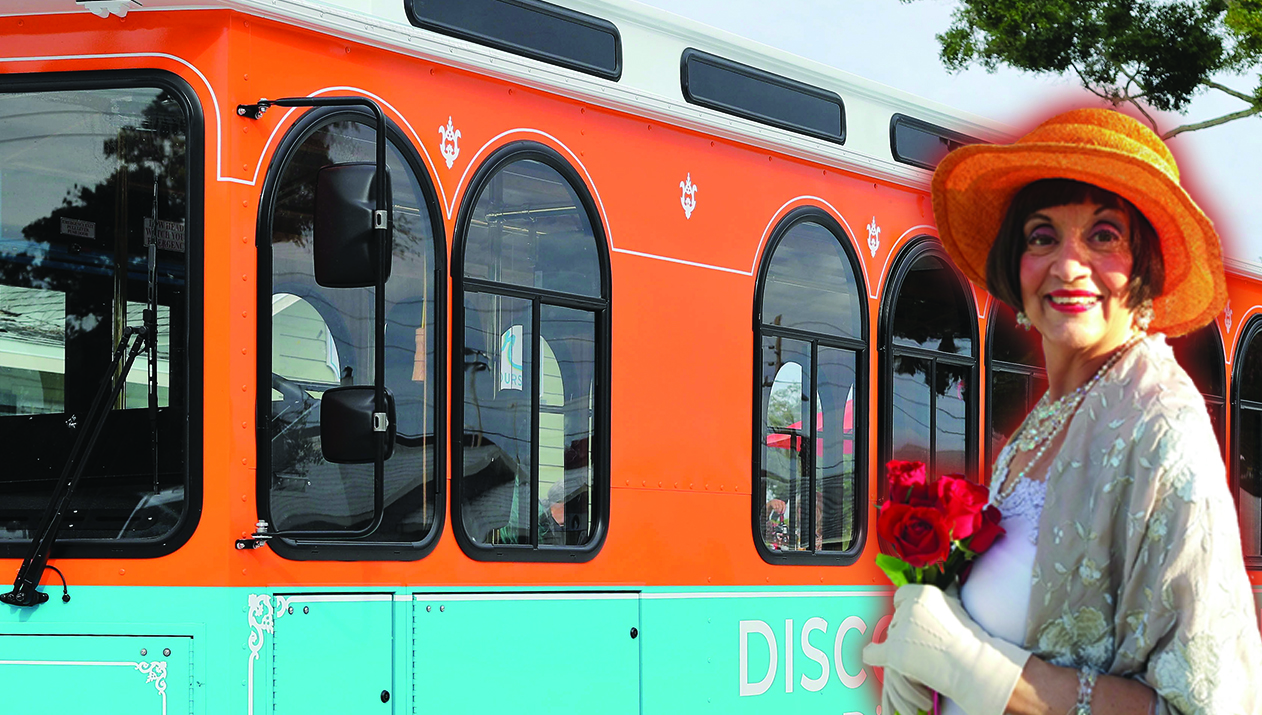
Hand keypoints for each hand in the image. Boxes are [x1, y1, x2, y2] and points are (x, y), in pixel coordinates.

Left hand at [862, 584, 1030, 714]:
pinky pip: (873, 652)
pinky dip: (873, 653)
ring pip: (891, 634)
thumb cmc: (968, 638)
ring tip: (924, 653)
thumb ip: (945, 592)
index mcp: (922, 594)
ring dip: (901, 643)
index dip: (908, 608)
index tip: (918, 619)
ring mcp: (899, 631)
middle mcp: (908, 609)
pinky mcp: (895, 653)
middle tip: (926, 640)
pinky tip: (874, 653)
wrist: (972, 664)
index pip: (901, 596)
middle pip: (896, 617)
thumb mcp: (956, 604)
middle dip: (906, 628)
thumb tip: (951, 579)